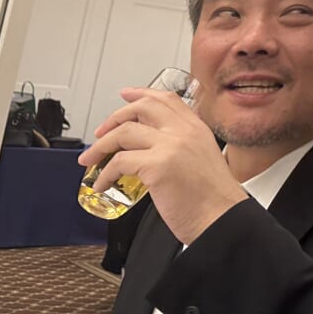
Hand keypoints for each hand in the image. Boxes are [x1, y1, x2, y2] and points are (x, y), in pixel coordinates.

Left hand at [78, 86, 246, 244]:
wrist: (222, 218)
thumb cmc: (213, 199)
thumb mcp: (202, 159)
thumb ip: (182, 146)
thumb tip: (150, 149)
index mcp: (197, 128)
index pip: (166, 99)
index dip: (142, 94)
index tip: (126, 95)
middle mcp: (185, 131)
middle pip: (143, 107)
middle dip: (114, 117)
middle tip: (100, 133)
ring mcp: (171, 146)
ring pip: (124, 132)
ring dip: (100, 146)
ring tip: (90, 161)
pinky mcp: (157, 166)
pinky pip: (119, 162)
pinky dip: (104, 174)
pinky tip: (102, 185)